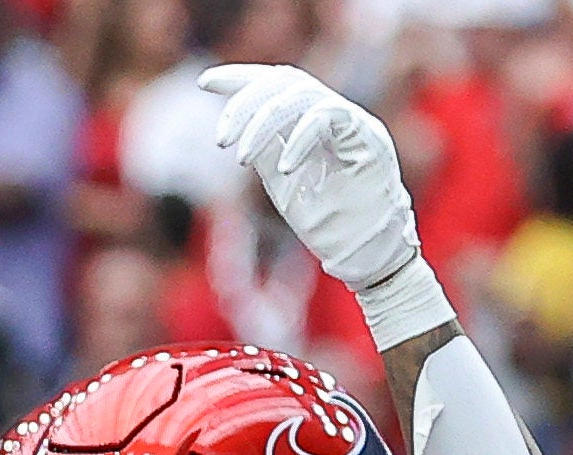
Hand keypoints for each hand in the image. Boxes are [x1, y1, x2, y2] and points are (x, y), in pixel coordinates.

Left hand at [201, 64, 421, 295]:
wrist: (366, 257)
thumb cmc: (330, 225)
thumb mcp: (283, 183)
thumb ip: (265, 150)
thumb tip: (237, 125)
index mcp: (314, 122)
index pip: (277, 85)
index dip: (240, 79)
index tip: (204, 83)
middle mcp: (335, 114)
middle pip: (285, 82)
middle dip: (245, 102)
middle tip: (221, 139)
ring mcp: (353, 122)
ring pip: (301, 94)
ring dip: (263, 122)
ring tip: (241, 155)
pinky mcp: (368, 136)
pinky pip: (327, 116)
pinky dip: (300, 138)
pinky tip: (283, 168)